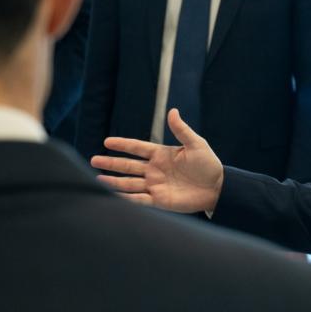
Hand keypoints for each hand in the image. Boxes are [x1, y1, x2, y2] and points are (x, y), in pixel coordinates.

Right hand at [91, 109, 223, 212]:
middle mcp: (155, 170)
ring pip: (129, 182)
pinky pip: (138, 199)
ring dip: (114, 181)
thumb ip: (182, 130)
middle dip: (111, 163)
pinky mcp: (159, 200)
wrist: (218, 187)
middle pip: (128, 166)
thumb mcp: (196, 144)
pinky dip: (126, 198)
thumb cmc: (208, 164)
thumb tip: (172, 111)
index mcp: (162, 154)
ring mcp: (155, 185)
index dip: (123, 145)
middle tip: (92, 160)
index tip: (107, 141)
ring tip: (97, 178)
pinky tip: (113, 196)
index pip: (138, 148)